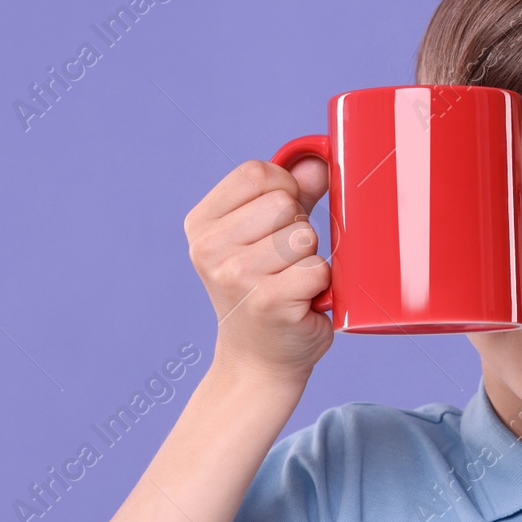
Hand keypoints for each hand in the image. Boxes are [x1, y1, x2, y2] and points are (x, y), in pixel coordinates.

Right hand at [182, 156, 332, 385]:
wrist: (259, 361)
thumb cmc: (267, 292)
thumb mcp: (267, 236)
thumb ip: (293, 193)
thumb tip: (319, 160)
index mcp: (201, 224)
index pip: (256, 173)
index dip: (284, 188)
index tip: (281, 220)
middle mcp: (209, 249)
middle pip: (283, 203)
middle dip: (298, 229)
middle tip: (284, 264)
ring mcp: (236, 276)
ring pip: (304, 235)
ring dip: (310, 258)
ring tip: (291, 282)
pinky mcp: (268, 301)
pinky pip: (317, 269)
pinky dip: (320, 285)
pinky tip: (300, 302)